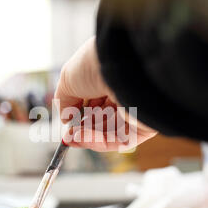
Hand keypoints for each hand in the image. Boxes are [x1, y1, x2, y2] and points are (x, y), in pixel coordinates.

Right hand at [54, 37, 156, 151]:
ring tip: (71, 138)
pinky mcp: (143, 126)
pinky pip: (120, 141)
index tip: (66, 121)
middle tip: (68, 136)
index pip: (96, 100)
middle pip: (102, 119)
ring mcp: (135, 110)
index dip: (79, 113)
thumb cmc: (95, 65)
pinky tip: (81, 138)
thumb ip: (64, 100)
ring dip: (87, 137)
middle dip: (82, 129)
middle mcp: (125, 93)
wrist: (121, 66)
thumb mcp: (68, 79)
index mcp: (111, 77)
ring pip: (109, 133)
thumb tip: (65, 118)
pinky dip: (98, 142)